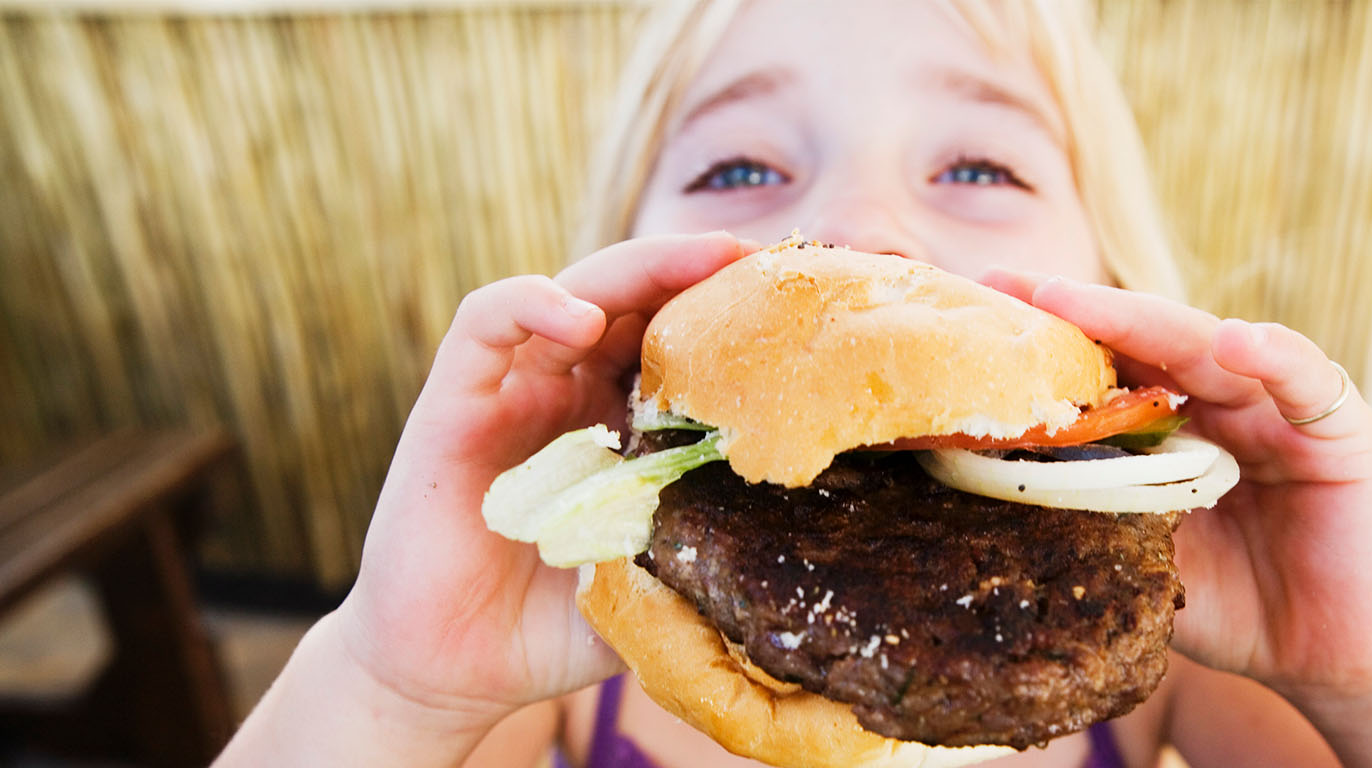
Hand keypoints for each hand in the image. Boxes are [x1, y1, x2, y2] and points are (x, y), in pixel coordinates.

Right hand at [338, 232, 758, 724]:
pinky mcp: (454, 400)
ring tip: (699, 258)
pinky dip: (533, 301)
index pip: (679, 340)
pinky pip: (487, 324)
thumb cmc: (555, 626)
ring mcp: (514, 388)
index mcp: (624, 423)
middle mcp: (571, 390)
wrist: (454, 673)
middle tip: (756, 258)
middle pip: (636, 298)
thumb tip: (802, 553)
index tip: (793, 302)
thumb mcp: (652, 584)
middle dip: (696, 268)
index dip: (728, 314)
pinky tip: (581, 317)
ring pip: (574, 291)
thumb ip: (705, 557)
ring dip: (637, 267)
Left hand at [981, 270, 1371, 695]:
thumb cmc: (1232, 604)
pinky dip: (1272, 355)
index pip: (1107, 366)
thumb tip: (991, 484)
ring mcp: (1279, 408)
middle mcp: (1223, 401)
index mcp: (1174, 425)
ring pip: (1207, 346)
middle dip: (1075, 310)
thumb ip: (1094, 510)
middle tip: (1009, 284)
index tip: (977, 309)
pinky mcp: (1342, 430)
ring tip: (1076, 300)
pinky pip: (1305, 380)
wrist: (1322, 658)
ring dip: (1144, 320)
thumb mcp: (1143, 553)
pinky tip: (1232, 342)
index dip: (1048, 340)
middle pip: (1145, 341)